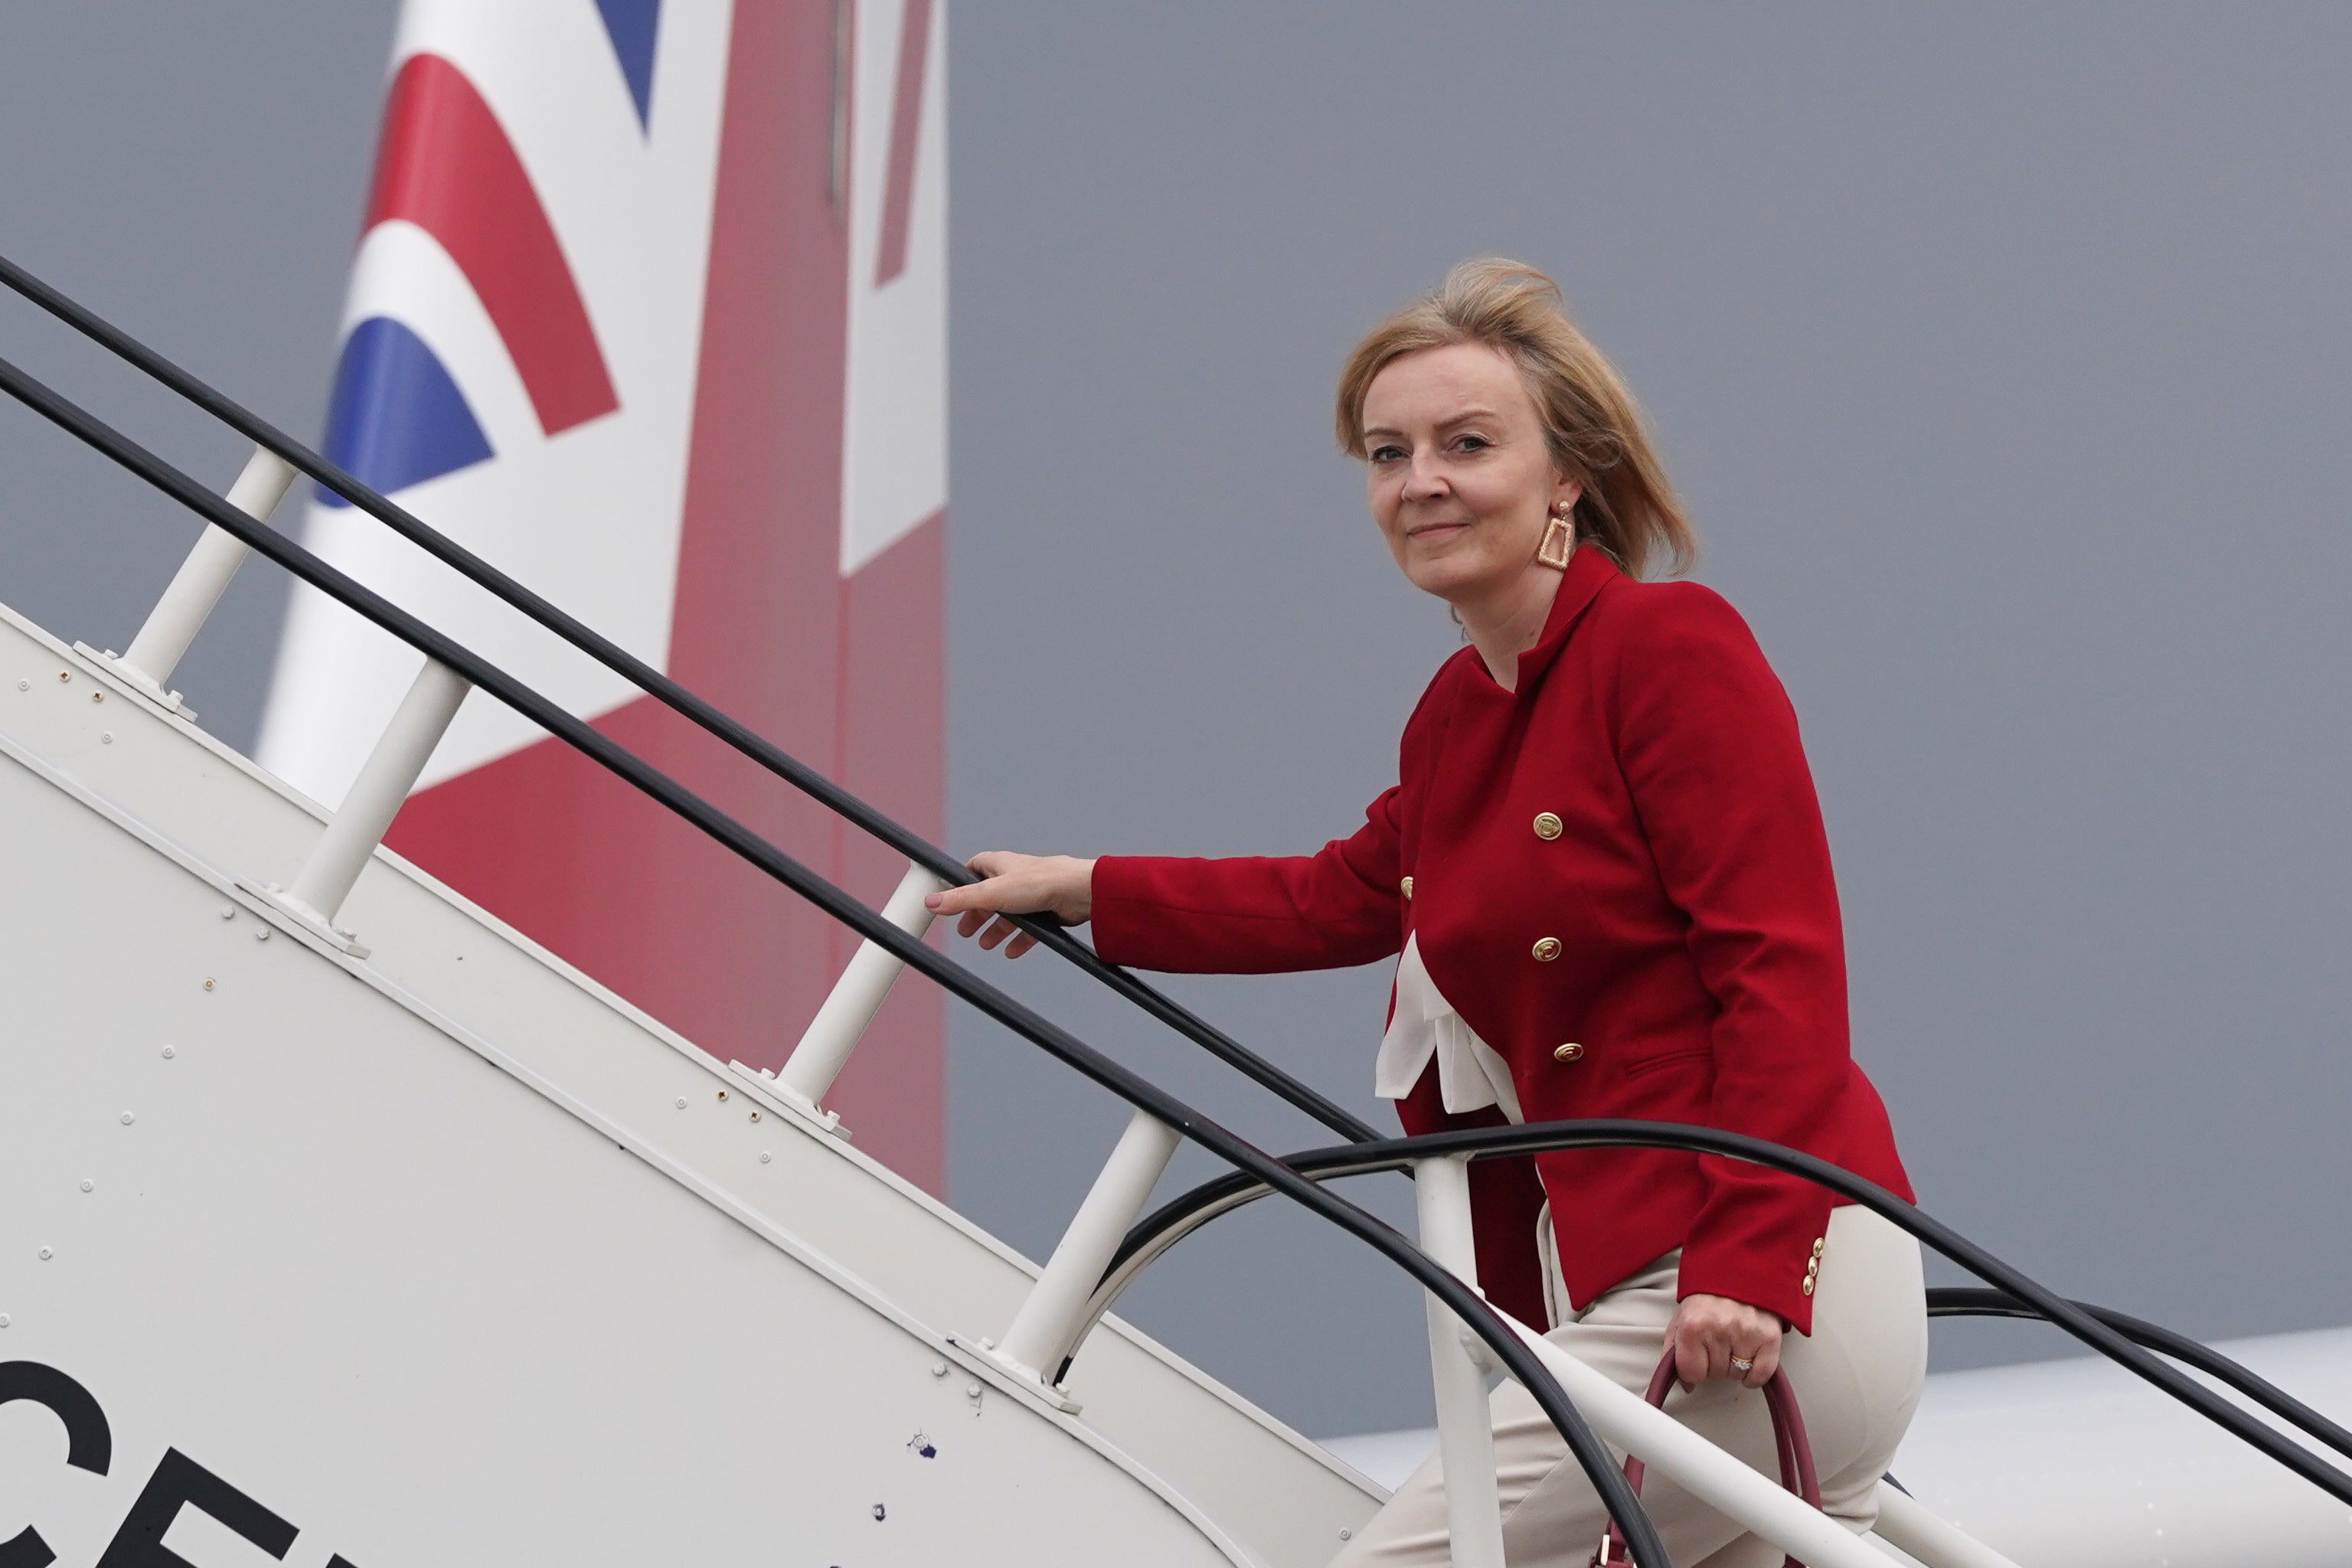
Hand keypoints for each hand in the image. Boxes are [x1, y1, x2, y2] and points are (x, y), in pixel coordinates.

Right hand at [923, 852, 1096, 958]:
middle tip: (965, 931)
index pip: (972, 870)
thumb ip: (960, 900)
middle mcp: (1014, 877)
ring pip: (1008, 914)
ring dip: (996, 929)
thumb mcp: (990, 893)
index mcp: (999, 865)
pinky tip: (1010, 952)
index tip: (949, 900)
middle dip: (976, 914)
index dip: (960, 885)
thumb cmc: (1039, 881)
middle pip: (988, 897)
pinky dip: (1018, 939)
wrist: (1078, 892)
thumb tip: (930, 902)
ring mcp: (1031, 895)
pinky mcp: (1046, 911)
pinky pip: (1029, 928)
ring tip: (986, 944)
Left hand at [1666, 1293, 1782, 1389]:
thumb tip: (1685, 1384)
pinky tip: (1749, 1357)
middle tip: (1717, 1340)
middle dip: (1714, 1362)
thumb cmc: (1708, 1294)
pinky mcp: (1770, 1336)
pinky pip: (1761, 1375)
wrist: (1739, 1268)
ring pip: (1737, 1375)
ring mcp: (1746, 1333)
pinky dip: (1755, 1373)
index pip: (1691, 1372)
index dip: (1693, 1368)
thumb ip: (1674, 1352)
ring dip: (1734, 1364)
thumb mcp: (1681, 1317)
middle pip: (1714, 1374)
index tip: (1698, 1357)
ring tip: (1733, 1339)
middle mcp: (1719, 1329)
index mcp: (1692, 1324)